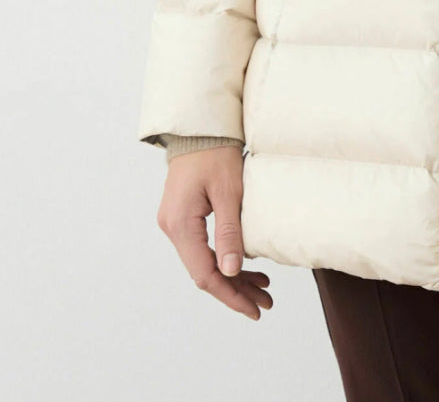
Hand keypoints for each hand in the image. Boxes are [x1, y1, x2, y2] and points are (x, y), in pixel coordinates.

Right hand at [156, 145, 272, 319]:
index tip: (253, 310)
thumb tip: (231, 272)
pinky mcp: (184, 217)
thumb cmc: (215, 153)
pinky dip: (224, 259)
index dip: (230, 295)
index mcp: (180, 225)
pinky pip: (203, 247)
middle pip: (204, 271)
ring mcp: (176, 223)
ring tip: (262, 289)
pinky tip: (245, 267)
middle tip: (265, 303)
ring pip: (205, 261)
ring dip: (232, 277)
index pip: (205, 274)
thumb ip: (229, 233)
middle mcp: (172, 228)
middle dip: (235, 290)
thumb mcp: (229, 192)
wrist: (200, 128)